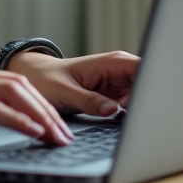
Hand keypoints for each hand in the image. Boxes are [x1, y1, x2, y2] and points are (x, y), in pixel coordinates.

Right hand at [0, 58, 74, 146]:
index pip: (11, 81)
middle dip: (49, 110)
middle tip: (66, 134)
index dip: (39, 101)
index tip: (56, 124)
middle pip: (19, 84)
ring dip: (41, 116)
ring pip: (12, 93)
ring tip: (57, 137)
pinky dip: (18, 119)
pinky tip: (33, 132)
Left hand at [6, 50, 139, 116]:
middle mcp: (117, 70)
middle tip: (130, 113)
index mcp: (109, 62)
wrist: (33, 78)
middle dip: (145, 99)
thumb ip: (89, 100)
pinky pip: (130, 104)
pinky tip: (121, 119)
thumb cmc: (46, 78)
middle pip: (147, 83)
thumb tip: (114, 109)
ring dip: (137, 108)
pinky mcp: (113, 95)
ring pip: (141, 95)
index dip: (149, 84)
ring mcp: (117, 83)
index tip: (143, 103)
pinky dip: (129, 113)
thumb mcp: (64, 92)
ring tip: (123, 116)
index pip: (143, 67)